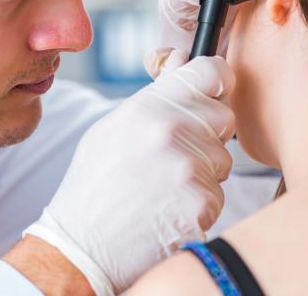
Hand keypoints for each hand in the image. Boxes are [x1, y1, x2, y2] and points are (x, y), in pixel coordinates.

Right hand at [24, 51, 234, 294]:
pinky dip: (199, 203)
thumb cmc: (95, 184)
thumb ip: (155, 94)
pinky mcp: (201, 204)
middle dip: (209, 134)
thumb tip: (183, 61)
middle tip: (176, 154)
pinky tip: (169, 209)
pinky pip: (218, 194)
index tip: (218, 89)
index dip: (220, 79)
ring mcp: (189, 168)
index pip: (211, 71)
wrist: (82, 246)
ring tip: (164, 187)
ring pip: (224, 159)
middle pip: (224, 116)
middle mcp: (172, 130)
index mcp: (148, 106)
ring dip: (204, 172)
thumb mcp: (113, 128)